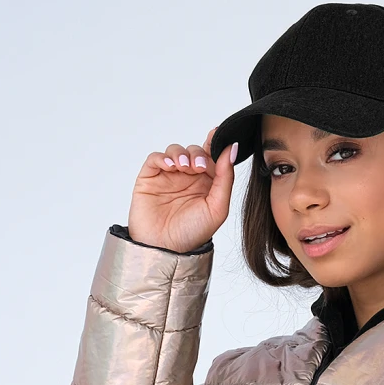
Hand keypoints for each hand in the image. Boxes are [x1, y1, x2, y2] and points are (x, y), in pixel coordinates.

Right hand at [127, 127, 236, 253]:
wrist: (165, 249)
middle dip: (198, 153)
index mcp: (207, 184)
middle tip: (198, 166)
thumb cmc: (192, 234)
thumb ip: (226, 178)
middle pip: (195, 150)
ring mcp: (169, 176)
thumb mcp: (217, 207)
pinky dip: (163, 157)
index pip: (212, 156)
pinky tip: (170, 166)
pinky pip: (156, 158)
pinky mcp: (150, 177)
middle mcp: (188, 178)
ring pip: (176, 151)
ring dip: (181, 154)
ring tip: (184, 167)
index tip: (217, 135)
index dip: (215, 143)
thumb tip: (232, 148)